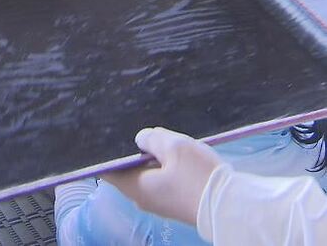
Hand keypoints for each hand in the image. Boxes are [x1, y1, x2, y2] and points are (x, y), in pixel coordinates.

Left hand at [101, 127, 221, 225]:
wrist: (233, 207)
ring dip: (154, 159)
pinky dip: (166, 168)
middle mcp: (143, 198)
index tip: (109, 136)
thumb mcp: (175, 147)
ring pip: (148, 175)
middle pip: (129, 170)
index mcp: (134, 187)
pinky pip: (163, 181)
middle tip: (142, 132)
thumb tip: (141, 139)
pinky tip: (177, 155)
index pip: (107, 169)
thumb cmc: (200, 177)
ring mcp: (160, 203)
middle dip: (134, 151)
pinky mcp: (176, 203)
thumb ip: (152, 138)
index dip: (106, 152)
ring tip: (162, 139)